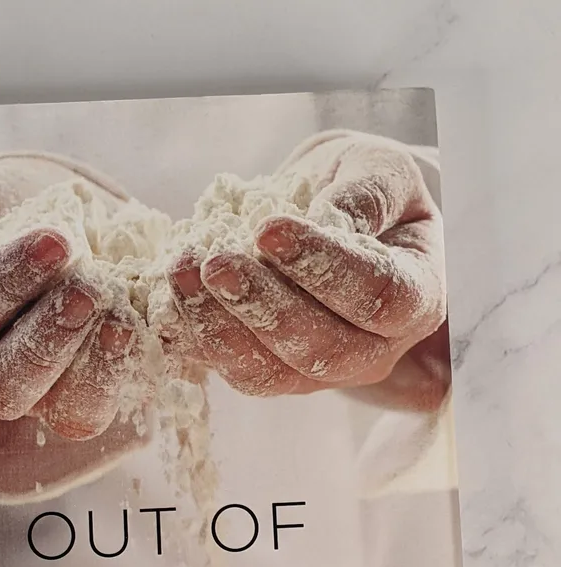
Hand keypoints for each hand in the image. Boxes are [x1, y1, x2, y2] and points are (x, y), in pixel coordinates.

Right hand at [0, 157, 140, 439]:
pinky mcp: (83, 401)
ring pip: (59, 411)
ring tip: (121, 313)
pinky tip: (137, 329)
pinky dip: (122, 374)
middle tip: (90, 286)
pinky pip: (98, 408)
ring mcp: (35, 398)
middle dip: (48, 338)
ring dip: (93, 366)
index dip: (5, 285)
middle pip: (2, 388)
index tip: (55, 240)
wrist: (51, 223)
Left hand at [167, 133, 447, 408]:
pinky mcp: (271, 374)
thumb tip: (331, 219)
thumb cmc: (365, 190)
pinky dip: (196, 338)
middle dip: (263, 307)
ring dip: (218, 327)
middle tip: (216, 263)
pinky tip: (170, 299)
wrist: (327, 214)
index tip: (271, 230)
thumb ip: (366, 195)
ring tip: (182, 274)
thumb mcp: (381, 171)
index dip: (324, 270)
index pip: (377, 297)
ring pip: (269, 373)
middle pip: (320, 349)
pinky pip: (231, 371)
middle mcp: (372, 350)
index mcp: (415, 296)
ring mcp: (319, 372)